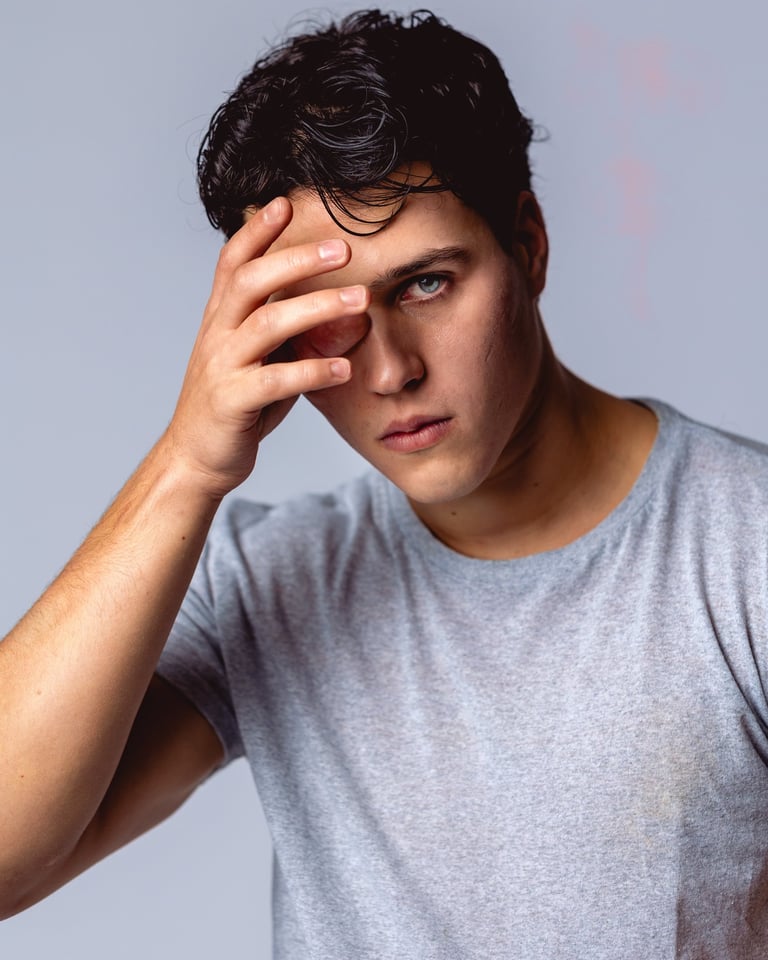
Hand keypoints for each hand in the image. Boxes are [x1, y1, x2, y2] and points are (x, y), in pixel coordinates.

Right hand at [163, 196, 369, 498]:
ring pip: (266, 324)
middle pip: (251, 280)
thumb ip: (286, 330)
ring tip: (360, 300)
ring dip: (316, 307)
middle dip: (297, 259)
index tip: (285, 203)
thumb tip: (339, 306)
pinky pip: (274, 381)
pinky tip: (344, 368)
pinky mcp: (232, 402)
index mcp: (220, 318)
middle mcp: (216, 334)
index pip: (232, 262)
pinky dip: (311, 370)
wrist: (198, 457)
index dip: (256, 231)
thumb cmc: (237, 404)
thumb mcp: (258, 357)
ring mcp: (221, 366)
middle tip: (343, 249)